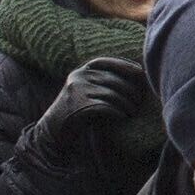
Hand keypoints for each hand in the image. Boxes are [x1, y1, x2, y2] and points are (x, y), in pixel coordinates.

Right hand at [19, 51, 159, 188]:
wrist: (53, 133)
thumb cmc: (76, 114)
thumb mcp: (85, 93)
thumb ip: (101, 83)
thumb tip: (132, 76)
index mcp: (80, 72)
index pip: (105, 62)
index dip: (124, 65)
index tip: (141, 72)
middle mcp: (77, 78)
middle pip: (112, 79)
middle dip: (130, 90)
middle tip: (139, 101)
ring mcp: (77, 91)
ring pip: (111, 94)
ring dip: (126, 104)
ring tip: (132, 111)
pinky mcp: (78, 105)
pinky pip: (106, 107)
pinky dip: (117, 112)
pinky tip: (123, 117)